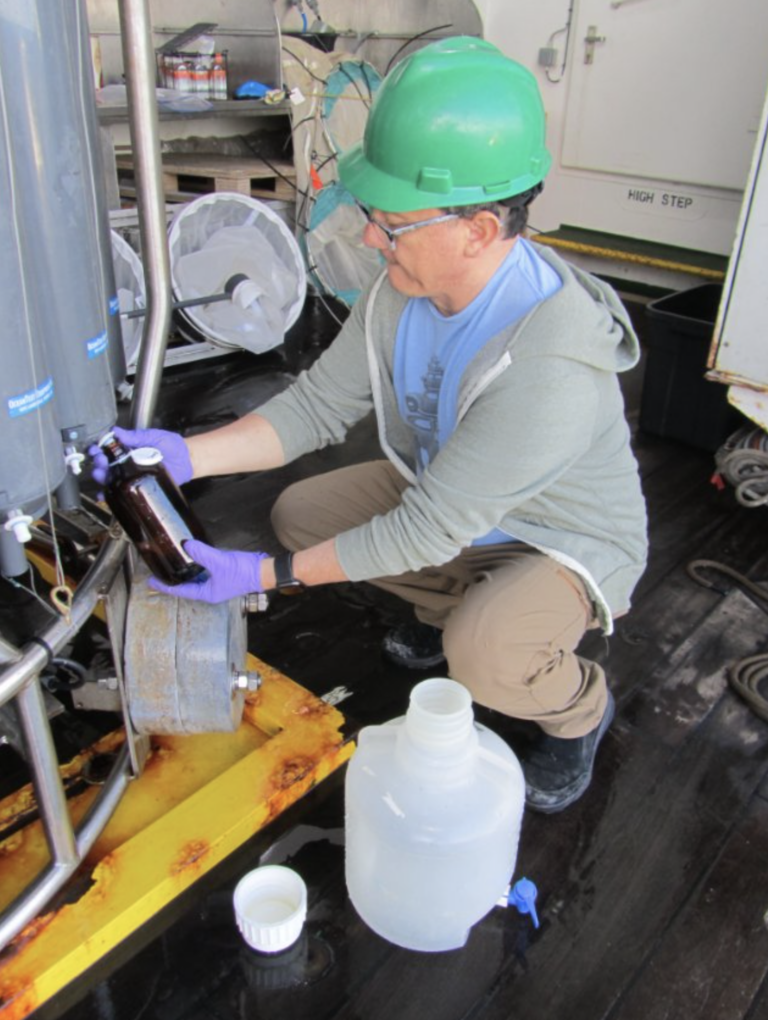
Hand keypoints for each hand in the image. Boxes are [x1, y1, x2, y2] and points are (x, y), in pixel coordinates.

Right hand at [88, 426, 192, 486]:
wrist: (187, 460)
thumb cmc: (171, 446)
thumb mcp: (153, 436)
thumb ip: (135, 436)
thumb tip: (116, 431)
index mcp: (128, 448)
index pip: (108, 449)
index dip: (99, 449)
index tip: (96, 449)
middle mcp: (127, 462)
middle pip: (106, 465)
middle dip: (99, 463)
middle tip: (101, 461)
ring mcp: (132, 476)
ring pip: (110, 479)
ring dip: (101, 478)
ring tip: (101, 475)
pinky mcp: (138, 487)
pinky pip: (122, 492)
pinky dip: (110, 495)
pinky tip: (104, 495)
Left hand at [147, 539, 267, 603]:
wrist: (264, 571)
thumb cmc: (244, 572)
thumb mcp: (219, 562)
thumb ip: (202, 554)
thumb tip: (186, 545)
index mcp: (207, 593)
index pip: (181, 591)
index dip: (166, 586)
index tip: (152, 582)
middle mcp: (210, 590)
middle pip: (186, 586)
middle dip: (174, 579)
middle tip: (160, 571)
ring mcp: (217, 583)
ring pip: (195, 579)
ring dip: (185, 572)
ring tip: (173, 564)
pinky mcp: (222, 575)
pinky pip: (204, 572)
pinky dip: (196, 566)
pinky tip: (193, 558)